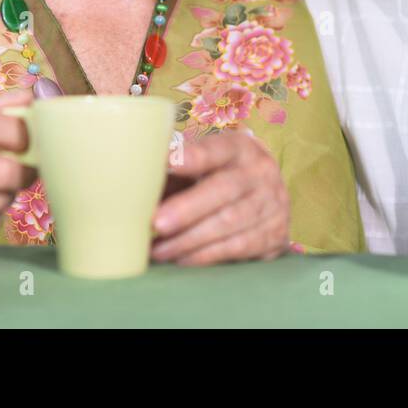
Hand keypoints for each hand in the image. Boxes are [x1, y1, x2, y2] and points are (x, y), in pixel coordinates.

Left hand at [150, 132, 289, 265]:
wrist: (266, 193)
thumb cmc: (218, 176)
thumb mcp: (203, 163)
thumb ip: (174, 168)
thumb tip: (132, 181)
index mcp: (239, 147)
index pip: (215, 149)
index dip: (192, 157)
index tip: (165, 162)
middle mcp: (261, 172)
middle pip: (223, 189)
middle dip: (187, 209)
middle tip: (156, 224)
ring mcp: (273, 204)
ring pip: (230, 223)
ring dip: (190, 240)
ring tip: (159, 250)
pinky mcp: (275, 234)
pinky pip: (239, 248)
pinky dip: (206, 256)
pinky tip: (182, 259)